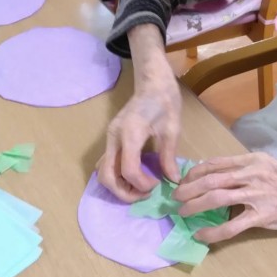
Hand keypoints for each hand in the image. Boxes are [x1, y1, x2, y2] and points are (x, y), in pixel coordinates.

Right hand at [97, 26, 181, 200]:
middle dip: (124, 192)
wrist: (153, 82)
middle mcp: (113, 137)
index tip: (158, 183)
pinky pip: (108, 164)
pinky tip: (136, 177)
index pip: (128, 170)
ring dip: (119, 186)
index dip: (142, 184)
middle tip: (145, 194)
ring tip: (140, 188)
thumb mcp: (172, 130)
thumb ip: (169, 157)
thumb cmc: (165, 101)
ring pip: (103, 172)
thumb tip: (173, 180)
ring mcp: (109, 138)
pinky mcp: (111, 139)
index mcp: (129, 133)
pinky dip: (117, 177)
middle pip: (106, 176)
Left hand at [173, 153, 276, 244]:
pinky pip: (232, 226)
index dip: (194, 172)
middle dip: (188, 188)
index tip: (183, 180)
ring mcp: (259, 195)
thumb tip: (219, 178)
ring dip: (195, 206)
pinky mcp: (263, 216)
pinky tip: (202, 236)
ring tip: (183, 213)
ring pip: (217, 198)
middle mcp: (254, 174)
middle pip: (211, 179)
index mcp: (254, 161)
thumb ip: (247, 171)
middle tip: (175, 197)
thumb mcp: (270, 169)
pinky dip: (213, 232)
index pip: (216, 163)